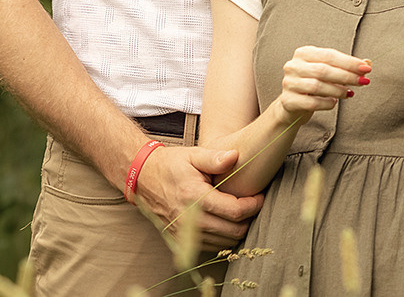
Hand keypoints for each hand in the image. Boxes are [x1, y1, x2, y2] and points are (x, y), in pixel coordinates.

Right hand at [133, 145, 262, 246]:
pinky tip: (226, 223)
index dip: (254, 205)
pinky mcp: (179, 242)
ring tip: (241, 213)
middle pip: (233, 231)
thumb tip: (236, 156)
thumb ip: (215, 157)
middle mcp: (189, 220)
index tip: (260, 197)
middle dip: (249, 219)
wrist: (143, 179)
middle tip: (254, 205)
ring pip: (224, 243)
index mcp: (195, 197)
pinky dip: (222, 238)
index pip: (235, 211)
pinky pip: (210, 247)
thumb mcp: (193, 155)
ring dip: (237, 230)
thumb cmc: (171, 165)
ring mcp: (183, 234)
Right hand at [276, 45, 370, 118]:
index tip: (366, 68)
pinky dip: (327, 103)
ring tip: (349, 93)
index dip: (349, 62)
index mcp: (304, 53)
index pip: (329, 55)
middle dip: (347, 76)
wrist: (293, 105)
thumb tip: (367, 63)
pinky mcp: (288, 101)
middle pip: (323, 70)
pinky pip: (312, 103)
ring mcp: (289, 83)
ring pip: (317, 86)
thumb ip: (346, 66)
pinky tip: (334, 102)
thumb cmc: (314, 84)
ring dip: (338, 90)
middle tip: (363, 81)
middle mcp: (293, 66)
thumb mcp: (329, 72)